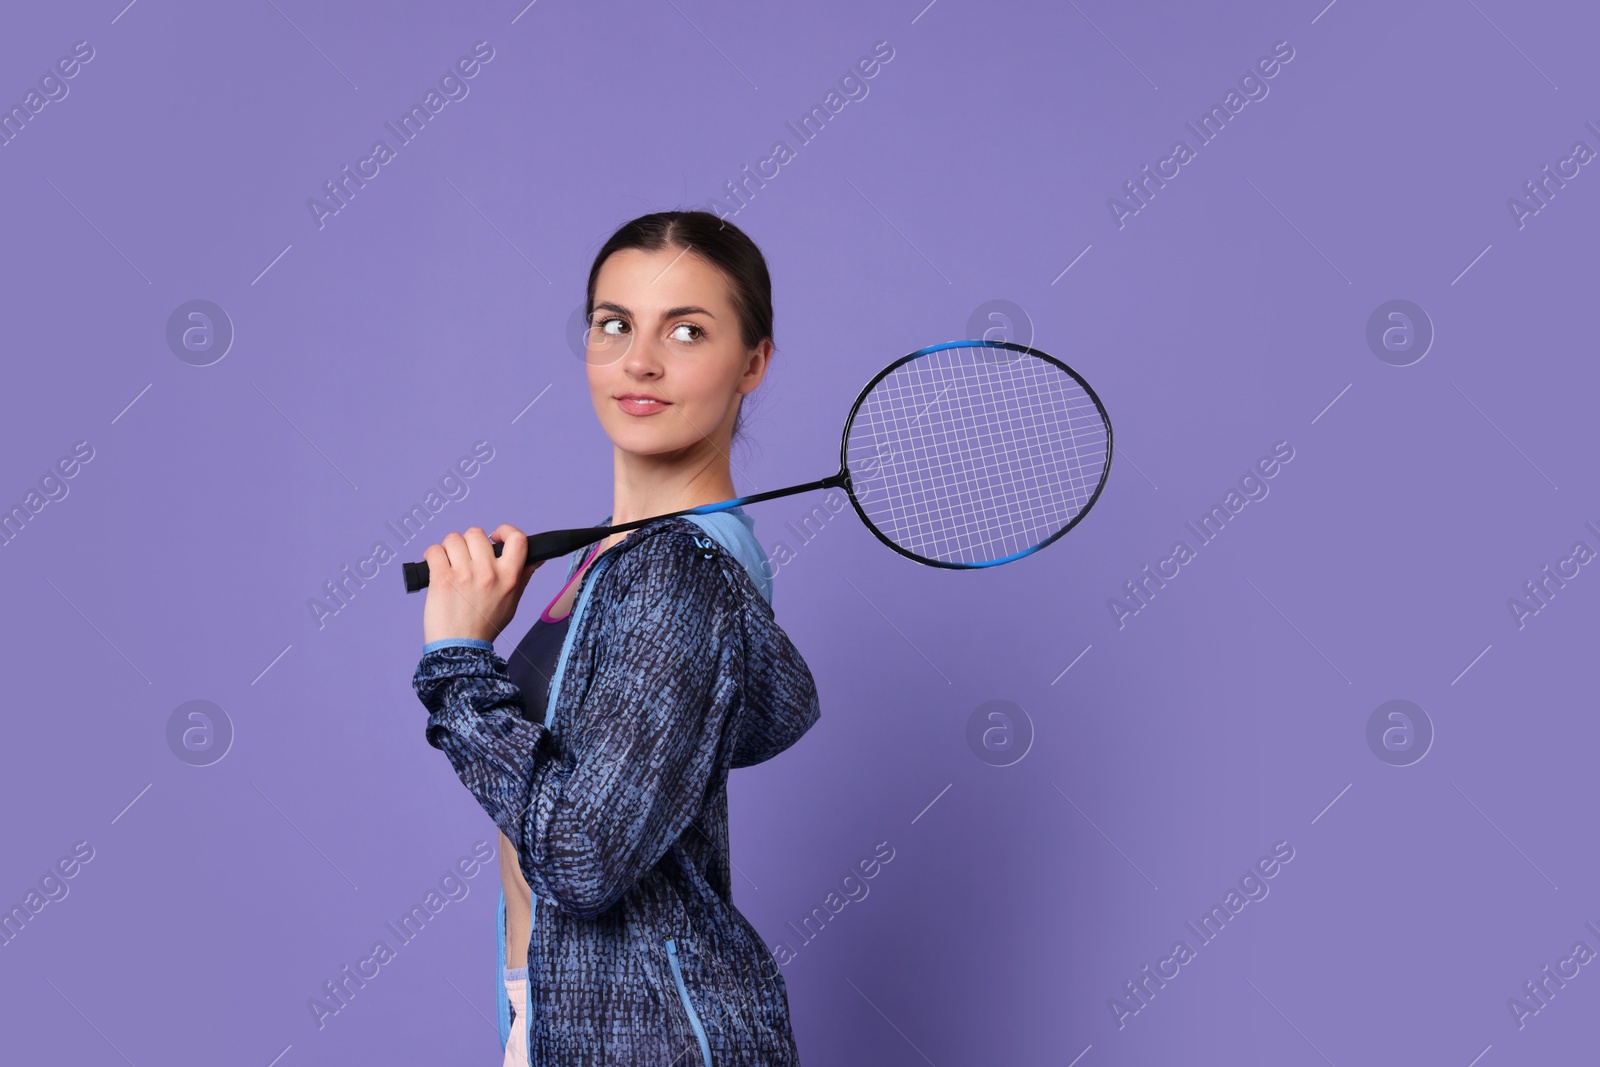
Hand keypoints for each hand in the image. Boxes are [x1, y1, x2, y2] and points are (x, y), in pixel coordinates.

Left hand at [422, 524, 541, 644]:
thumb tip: (538, 557)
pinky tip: (435, 566)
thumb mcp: (513, 600)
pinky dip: (431, 555)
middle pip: (476, 533)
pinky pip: (434, 550)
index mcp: (509, 577)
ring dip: (448, 548)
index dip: (504, 531)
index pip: (517, 539)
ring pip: (453, 538)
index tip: (495, 537)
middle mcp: (488, 573)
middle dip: (468, 543)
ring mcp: (464, 574)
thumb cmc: (484, 625)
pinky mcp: (442, 578)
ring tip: (449, 563)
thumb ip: (523, 576)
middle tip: (465, 558)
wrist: (460, 648)